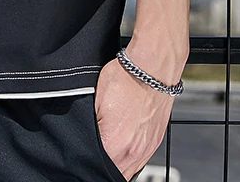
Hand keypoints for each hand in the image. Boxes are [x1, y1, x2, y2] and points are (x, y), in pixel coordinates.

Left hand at [93, 54, 175, 180]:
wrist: (152, 68)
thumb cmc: (125, 78)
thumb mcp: (94, 101)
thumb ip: (89, 128)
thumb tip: (84, 140)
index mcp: (115, 146)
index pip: (97, 169)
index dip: (87, 164)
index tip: (83, 157)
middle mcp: (135, 153)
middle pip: (114, 173)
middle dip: (103, 164)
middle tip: (95, 151)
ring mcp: (148, 148)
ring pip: (129, 168)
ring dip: (118, 161)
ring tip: (109, 145)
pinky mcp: (155, 140)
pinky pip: (140, 157)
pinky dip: (130, 153)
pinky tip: (123, 139)